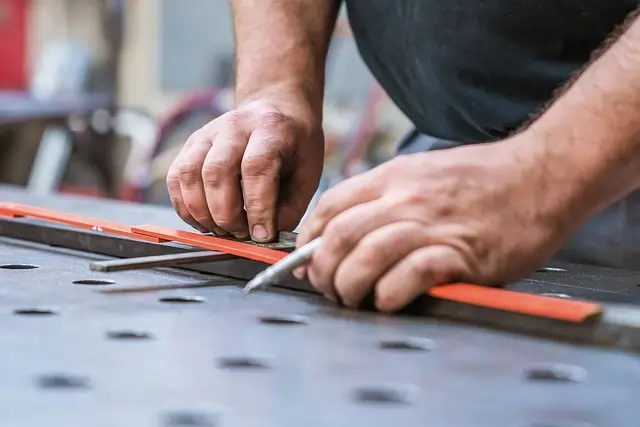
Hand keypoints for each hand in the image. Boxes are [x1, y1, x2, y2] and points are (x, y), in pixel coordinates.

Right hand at [167, 90, 323, 241]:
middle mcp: (234, 126)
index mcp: (270, 129)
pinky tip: (203, 220)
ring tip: (222, 229)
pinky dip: (184, 206)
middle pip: (216, 172)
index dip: (257, 207)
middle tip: (241, 233)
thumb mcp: (307, 174)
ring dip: (202, 213)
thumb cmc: (294, 146)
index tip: (262, 234)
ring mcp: (207, 133)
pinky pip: (175, 178)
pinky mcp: (190, 144)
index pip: (256, 168)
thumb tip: (262, 237)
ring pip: (189, 175)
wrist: (276, 109)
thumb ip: (289, 207)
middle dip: (226, 214)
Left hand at [295, 133, 577, 311]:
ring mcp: (433, 224)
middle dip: (323, 270)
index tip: (308, 260)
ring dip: (351, 285)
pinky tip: (389, 301)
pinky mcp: (462, 252)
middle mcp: (406, 198)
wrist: (541, 174)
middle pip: (341, 235)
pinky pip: (411, 275)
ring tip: (354, 299)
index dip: (309, 239)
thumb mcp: (424, 171)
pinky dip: (391, 293)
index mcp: (394, 177)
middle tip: (329, 288)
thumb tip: (347, 232)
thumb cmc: (483, 179)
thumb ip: (386, 197)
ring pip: (368, 255)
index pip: (331, 206)